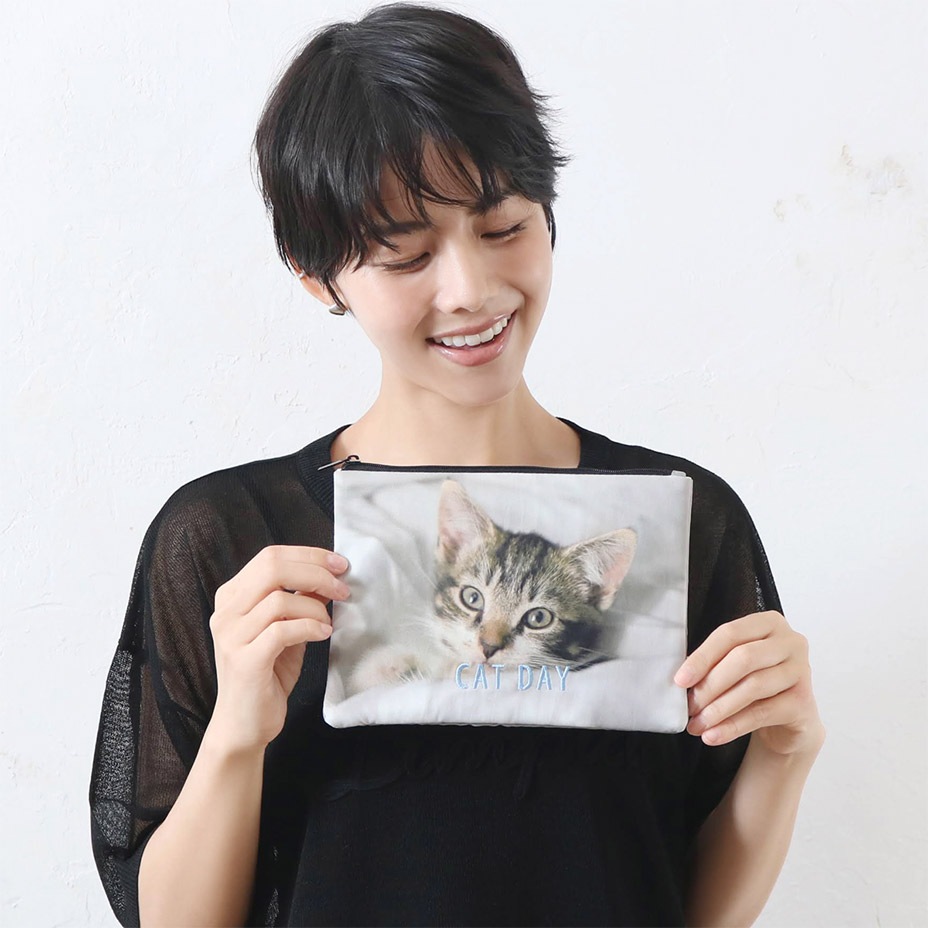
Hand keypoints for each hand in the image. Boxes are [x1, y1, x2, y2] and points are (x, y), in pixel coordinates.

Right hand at [207, 545, 349, 752]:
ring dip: (315, 607)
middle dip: (316, 573)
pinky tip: (322, 635)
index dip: (310, 555)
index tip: (340, 564)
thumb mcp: (286, 629)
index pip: (271, 556)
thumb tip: (328, 576)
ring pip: (279, 599)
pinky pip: (283, 630)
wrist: (244, 725)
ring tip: (328, 623)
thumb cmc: (267, 675)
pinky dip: (310, 628)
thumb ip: (300, 602)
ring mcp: (231, 636)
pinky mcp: (244, 660)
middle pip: (273, 568)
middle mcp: (225, 612)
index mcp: (232, 597)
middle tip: (342, 589)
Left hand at [674, 610, 823, 756]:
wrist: (788, 716)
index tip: (680, 679)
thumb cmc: (756, 681)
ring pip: (752, 687)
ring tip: (698, 724)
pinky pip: (762, 713)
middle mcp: (790, 642)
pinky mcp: (804, 701)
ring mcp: (801, 671)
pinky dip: (733, 726)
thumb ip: (715, 661)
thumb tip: (683, 679)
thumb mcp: (735, 664)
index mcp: (769, 622)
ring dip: (719, 709)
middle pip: (743, 659)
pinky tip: (714, 735)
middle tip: (689, 705)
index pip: (729, 634)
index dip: (702, 657)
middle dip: (710, 684)